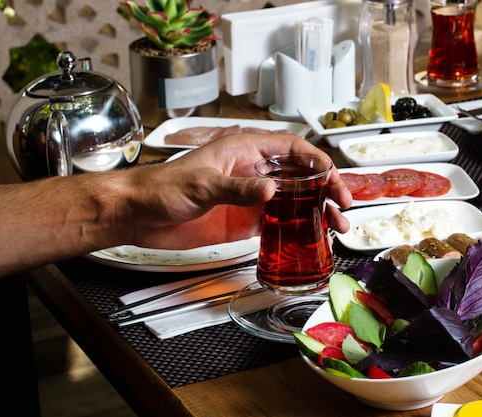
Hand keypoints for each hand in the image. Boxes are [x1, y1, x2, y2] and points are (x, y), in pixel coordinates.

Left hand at [125, 132, 351, 248]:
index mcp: (245, 150)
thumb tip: (272, 190)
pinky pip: (278, 223)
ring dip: (316, 211)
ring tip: (335, 226)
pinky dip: (297, 229)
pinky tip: (311, 238)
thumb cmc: (162, 187)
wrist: (139, 215)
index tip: (334, 177)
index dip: (317, 161)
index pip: (292, 148)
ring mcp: (250, 197)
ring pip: (294, 200)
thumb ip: (238, 188)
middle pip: (300, 175)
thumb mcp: (201, 184)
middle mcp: (253, 172)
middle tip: (343, 204)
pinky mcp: (244, 220)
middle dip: (325, 188)